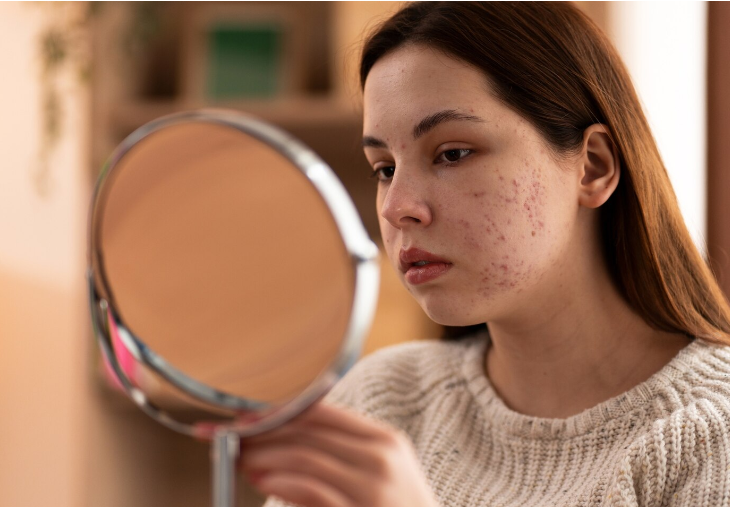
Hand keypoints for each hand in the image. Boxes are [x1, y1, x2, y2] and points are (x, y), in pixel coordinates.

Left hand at [239, 402, 439, 506]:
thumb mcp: (380, 473)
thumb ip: (342, 453)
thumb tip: (284, 438)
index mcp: (384, 439)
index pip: (322, 411)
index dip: (277, 410)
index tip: (245, 415)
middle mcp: (381, 457)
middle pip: (308, 432)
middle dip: (261, 432)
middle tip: (229, 436)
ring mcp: (374, 488)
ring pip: (305, 457)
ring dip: (264, 457)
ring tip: (240, 459)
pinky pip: (313, 491)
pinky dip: (280, 483)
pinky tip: (262, 480)